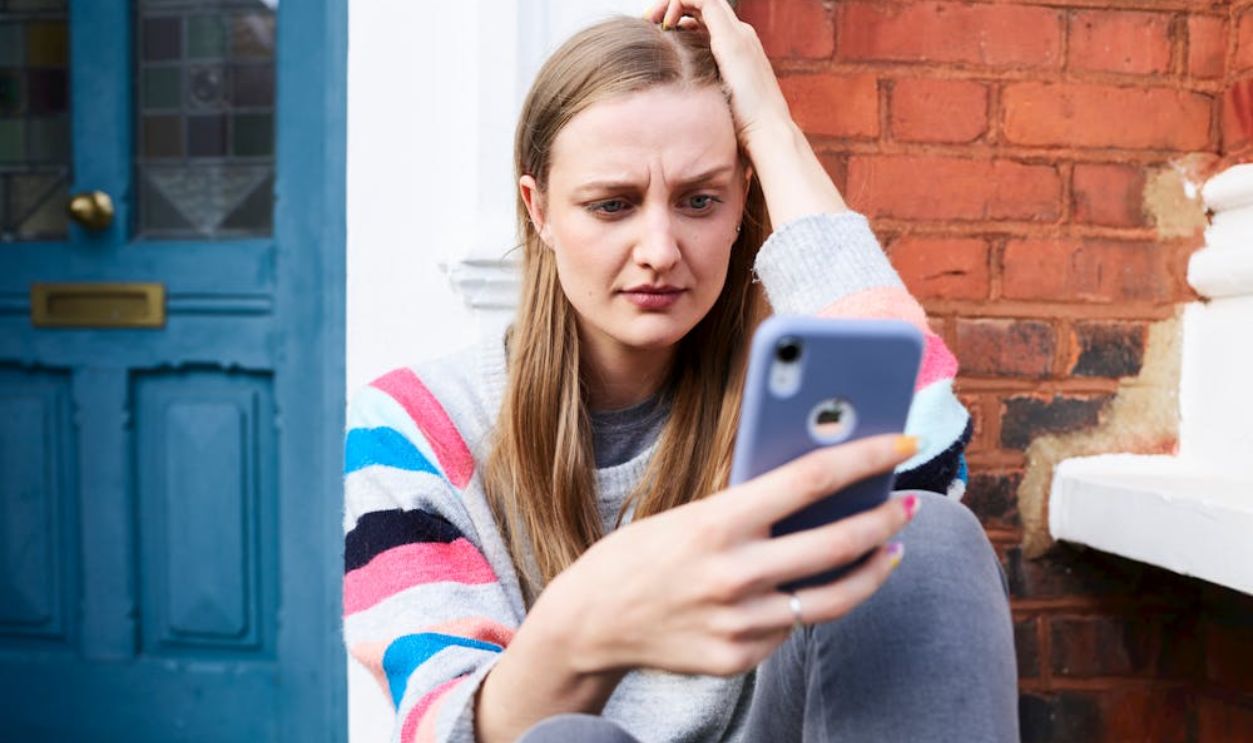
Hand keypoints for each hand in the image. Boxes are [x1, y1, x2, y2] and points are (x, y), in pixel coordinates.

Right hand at [537, 433, 919, 677]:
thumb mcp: (689, 513)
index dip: (866, 456)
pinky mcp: (738, 659)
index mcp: (717, 522)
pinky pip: (793, 628)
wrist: (589, 622)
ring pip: (834, 597)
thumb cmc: (641, 553)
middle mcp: (733, 575)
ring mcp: (739, 623)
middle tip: (907, 503)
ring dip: (872, 568)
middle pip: (839, 542)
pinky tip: (816, 586)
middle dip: (885, 518)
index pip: (811, 479)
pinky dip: (809, 603)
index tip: (902, 442)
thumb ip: (749, 505)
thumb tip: (821, 486)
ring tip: (889, 549)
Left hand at [644, 0, 792, 147]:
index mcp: (736, 49)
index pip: (706, 19)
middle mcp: (740, 36)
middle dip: (673, 6)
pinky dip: (682, 2)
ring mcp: (739, 35)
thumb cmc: (742, 128)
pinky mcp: (732, 39)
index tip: (657, 32)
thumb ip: (702, 91)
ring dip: (675, 1)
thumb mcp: (716, 102)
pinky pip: (705, 1)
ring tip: (654, 19)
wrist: (766, 133)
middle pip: (704, 5)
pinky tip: (666, 21)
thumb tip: (677, 100)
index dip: (680, 18)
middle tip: (650, 20)